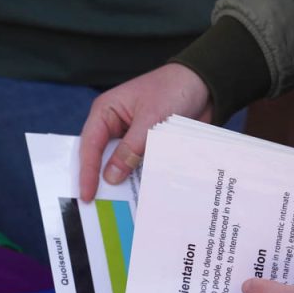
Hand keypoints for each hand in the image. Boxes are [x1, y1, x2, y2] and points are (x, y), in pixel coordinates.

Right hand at [78, 62, 211, 201]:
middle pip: (99, 157)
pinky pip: (137, 165)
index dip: (86, 172)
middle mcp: (113, 125)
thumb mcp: (150, 120)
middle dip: (99, 180)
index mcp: (106, 112)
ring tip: (117, 206)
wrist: (206, 86)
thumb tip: (110, 177)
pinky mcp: (145, 146)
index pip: (89, 145)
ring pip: (119, 164)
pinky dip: (138, 178)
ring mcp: (129, 137)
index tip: (88, 195)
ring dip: (121, 182)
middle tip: (97, 206)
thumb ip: (130, 149)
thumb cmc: (174, 90)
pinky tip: (140, 195)